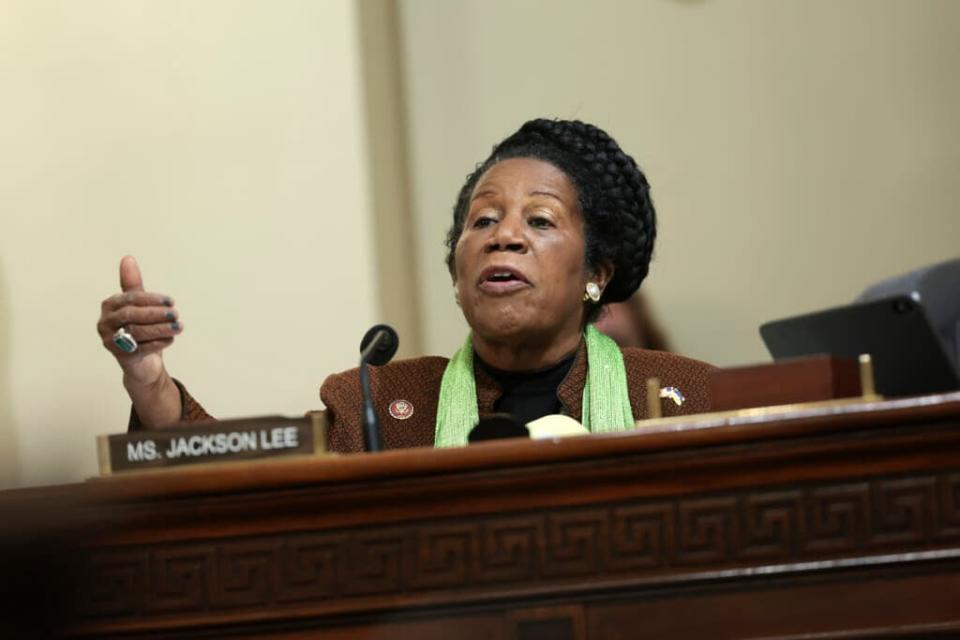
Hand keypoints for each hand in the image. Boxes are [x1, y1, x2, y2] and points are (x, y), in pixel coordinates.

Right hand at [97, 256, 182, 388]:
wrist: (140, 360)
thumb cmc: (138, 327)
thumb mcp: (137, 304)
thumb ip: (133, 284)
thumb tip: (128, 258)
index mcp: (109, 305)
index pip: (131, 298)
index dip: (152, 299)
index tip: (171, 301)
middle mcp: (106, 323)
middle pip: (132, 315)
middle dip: (156, 314)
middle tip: (175, 314)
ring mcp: (111, 341)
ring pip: (137, 332)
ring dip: (161, 328)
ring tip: (178, 326)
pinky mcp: (121, 356)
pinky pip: (141, 348)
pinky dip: (158, 343)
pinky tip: (171, 339)